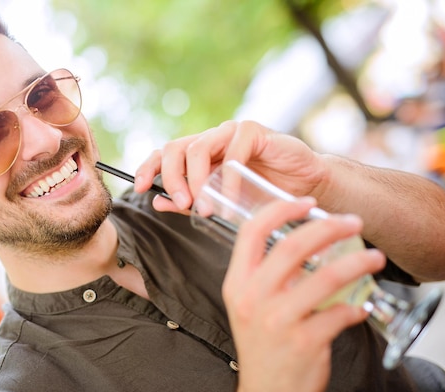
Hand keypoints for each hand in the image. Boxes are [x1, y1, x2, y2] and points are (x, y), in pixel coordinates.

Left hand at [134, 120, 325, 211]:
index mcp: (200, 154)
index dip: (148, 166)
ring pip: (198, 147)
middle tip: (181, 203)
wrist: (304, 187)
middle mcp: (211, 139)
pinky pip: (232, 153)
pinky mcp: (254, 132)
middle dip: (171, 177)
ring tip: (204, 207)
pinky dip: (228, 179)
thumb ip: (189, 201)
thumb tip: (156, 202)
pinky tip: (230, 199)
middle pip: (175, 148)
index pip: (165, 153)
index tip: (140, 187)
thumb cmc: (263, 193)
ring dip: (196, 180)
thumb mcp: (220, 202)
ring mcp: (231, 133)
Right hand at [224, 198, 384, 391]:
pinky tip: (360, 307)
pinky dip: (356, 307)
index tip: (308, 203)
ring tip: (374, 258)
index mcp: (237, 283)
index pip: (252, 231)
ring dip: (358, 263)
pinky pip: (340, 313)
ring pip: (326, 277)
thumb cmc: (261, 343)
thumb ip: (266, 273)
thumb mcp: (248, 305)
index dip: (282, 209)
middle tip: (353, 222)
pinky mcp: (304, 342)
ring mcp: (277, 321)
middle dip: (329, 227)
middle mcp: (252, 299)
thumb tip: (306, 240)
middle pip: (293, 247)